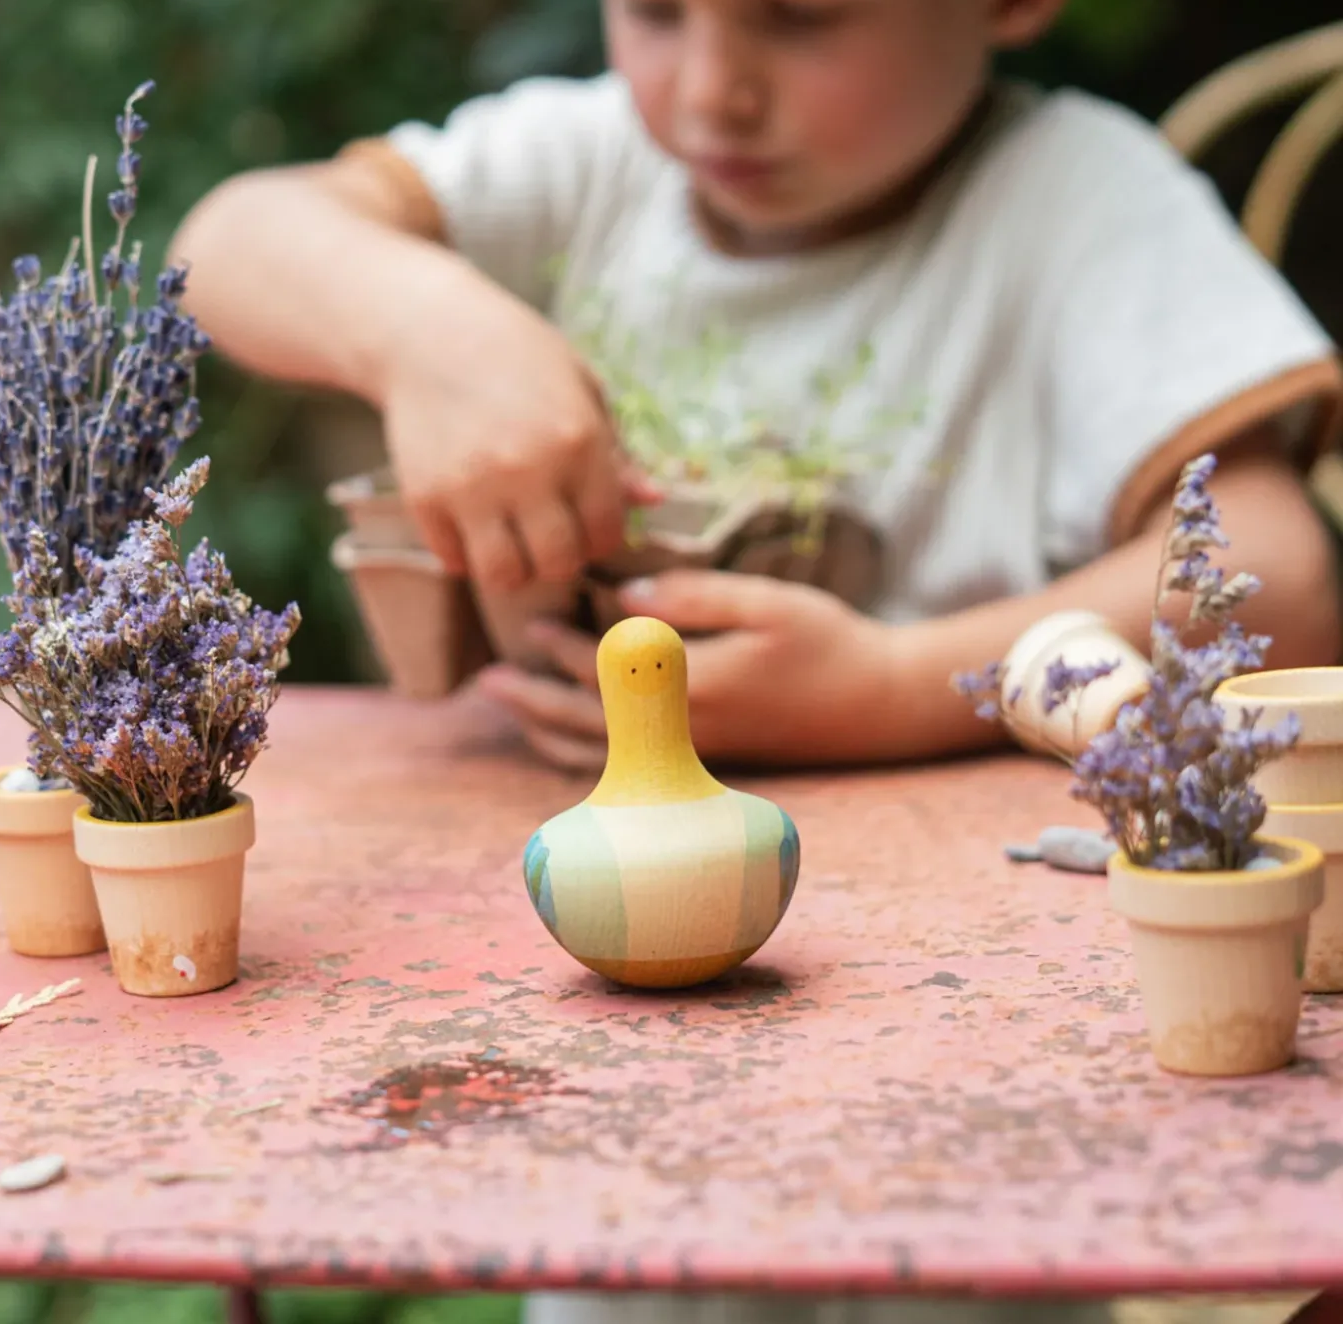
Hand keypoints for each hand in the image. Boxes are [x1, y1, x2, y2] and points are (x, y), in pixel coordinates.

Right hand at [381, 273, 658, 591]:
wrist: (428, 331)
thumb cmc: (518, 357)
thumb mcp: (580, 389)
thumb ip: (615, 453)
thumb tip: (654, 500)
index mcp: (577, 440)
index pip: (605, 532)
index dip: (601, 539)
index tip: (588, 527)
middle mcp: (527, 469)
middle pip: (558, 563)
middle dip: (561, 560)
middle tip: (551, 538)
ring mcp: (471, 486)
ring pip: (504, 576)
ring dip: (514, 569)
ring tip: (513, 543)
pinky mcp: (425, 496)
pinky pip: (454, 560)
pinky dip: (466, 554)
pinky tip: (472, 525)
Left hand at [476, 570, 898, 770]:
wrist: (875, 706)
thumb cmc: (828, 644)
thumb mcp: (769, 602)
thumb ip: (696, 595)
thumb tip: (624, 593)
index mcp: (695, 687)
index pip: (605, 668)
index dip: (562, 642)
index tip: (532, 617)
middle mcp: (683, 733)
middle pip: (585, 720)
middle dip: (532, 697)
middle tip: (485, 678)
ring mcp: (690, 756)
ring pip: (599, 754)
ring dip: (548, 730)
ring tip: (510, 708)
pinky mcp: (700, 763)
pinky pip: (623, 768)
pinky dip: (583, 752)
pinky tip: (565, 732)